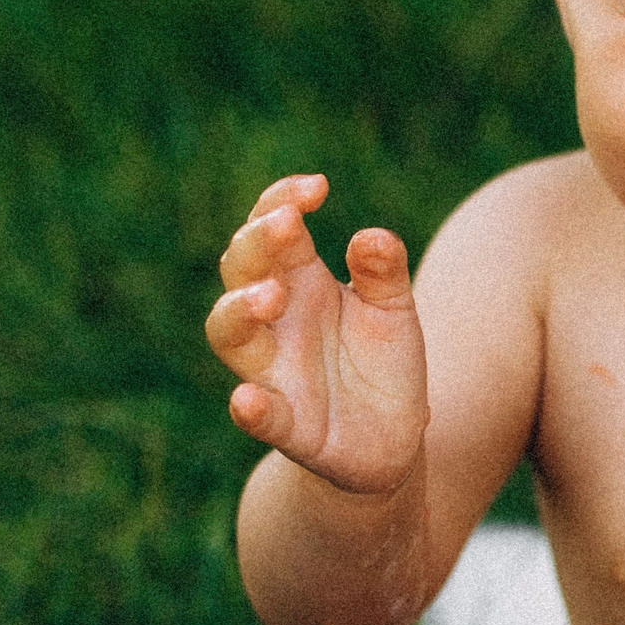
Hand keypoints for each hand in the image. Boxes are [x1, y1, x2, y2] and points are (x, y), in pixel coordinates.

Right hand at [204, 174, 429, 492]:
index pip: (272, 229)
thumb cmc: (382, 360)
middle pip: (240, 271)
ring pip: (230, 335)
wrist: (393, 437)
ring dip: (240, 310)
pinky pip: (260, 415)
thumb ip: (384, 272)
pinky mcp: (287, 425)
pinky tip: (247, 400)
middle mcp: (275, 321)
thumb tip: (372, 237)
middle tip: (286, 225)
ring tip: (270, 295)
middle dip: (256, 244)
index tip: (317, 187)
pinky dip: (250, 408)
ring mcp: (273, 370)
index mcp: (301, 282)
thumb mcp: (394, 309)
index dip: (281, 201)